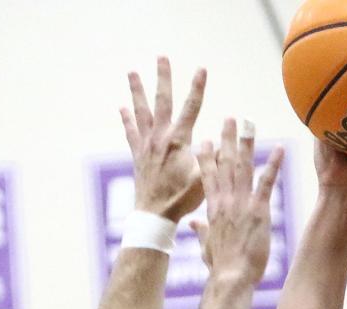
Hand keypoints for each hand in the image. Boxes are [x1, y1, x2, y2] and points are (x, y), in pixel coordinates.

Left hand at [120, 59, 204, 221]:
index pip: (191, 108)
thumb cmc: (181, 199)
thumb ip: (213, 159)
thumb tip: (224, 143)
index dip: (197, 88)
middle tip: (161, 57)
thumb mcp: (204, 179)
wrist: (155, 215)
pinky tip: (122, 107)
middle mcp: (160, 138)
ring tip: (132, 71)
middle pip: (162, 101)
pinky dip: (127, 119)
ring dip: (137, 90)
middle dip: (163, 78)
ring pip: (141, 111)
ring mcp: (146, 145)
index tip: (202, 68)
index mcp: (178, 141)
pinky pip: (131, 133)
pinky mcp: (138, 155)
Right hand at [192, 120, 283, 286]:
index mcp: (212, 208)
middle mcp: (225, 200)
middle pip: (225, 163)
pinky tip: (279, 149)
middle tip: (229, 119)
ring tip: (249, 123)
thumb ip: (201, 231)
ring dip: (247, 143)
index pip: (207, 176)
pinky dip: (273, 164)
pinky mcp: (258, 211)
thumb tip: (193, 225)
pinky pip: (266, 182)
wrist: (231, 277)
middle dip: (227, 139)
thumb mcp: (206, 246)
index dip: (206, 156)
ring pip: (243, 167)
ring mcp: (241, 204)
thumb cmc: (220, 267)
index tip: (205, 139)